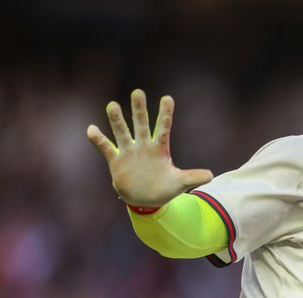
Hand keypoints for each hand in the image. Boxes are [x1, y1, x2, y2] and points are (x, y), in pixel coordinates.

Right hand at [87, 89, 212, 206]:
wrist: (144, 201)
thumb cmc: (163, 189)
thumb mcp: (180, 184)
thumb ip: (193, 177)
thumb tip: (211, 176)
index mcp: (159, 149)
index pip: (163, 128)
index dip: (165, 114)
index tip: (167, 98)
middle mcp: (143, 146)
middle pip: (141, 124)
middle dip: (139, 110)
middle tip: (138, 92)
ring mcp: (128, 152)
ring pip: (122, 132)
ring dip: (117, 120)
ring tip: (112, 105)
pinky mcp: (116, 161)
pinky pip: (106, 148)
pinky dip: (98, 140)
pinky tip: (91, 129)